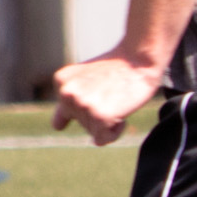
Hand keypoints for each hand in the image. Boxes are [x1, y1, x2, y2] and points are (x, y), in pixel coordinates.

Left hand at [49, 50, 164, 147]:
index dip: (88, 106)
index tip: (99, 90)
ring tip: (118, 98)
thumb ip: (70, 98)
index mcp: (61, 81)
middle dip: (100, 115)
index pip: (67, 114)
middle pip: (81, 124)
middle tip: (113, 93)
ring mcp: (82, 105)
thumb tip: (56, 127)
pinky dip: (116, 131)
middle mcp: (67, 93)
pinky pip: (104, 139)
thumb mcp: (86, 77)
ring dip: (109, 122)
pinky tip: (122, 110)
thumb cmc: (119, 68)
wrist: (140, 58)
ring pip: (93, 132)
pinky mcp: (100, 116)